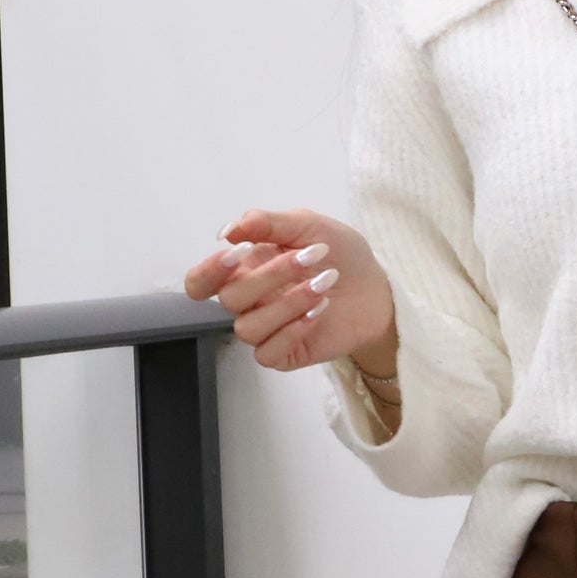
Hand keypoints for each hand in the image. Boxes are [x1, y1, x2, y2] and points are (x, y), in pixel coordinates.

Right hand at [182, 206, 395, 374]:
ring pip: (248, 328)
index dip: (208, 271)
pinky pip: (268, 353)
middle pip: (230, 299)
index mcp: (244, 270)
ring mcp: (266, 330)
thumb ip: (267, 223)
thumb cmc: (339, 254)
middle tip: (312, 256)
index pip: (200, 282)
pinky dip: (293, 331)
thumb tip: (228, 230)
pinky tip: (319, 312)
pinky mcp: (285, 354)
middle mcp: (249, 302)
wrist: (376, 287)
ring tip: (325, 284)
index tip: (235, 254)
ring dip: (288, 303)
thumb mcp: (307, 225)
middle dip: (271, 275)